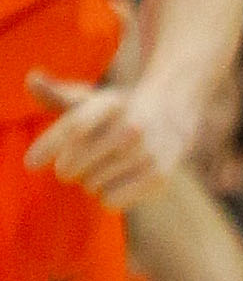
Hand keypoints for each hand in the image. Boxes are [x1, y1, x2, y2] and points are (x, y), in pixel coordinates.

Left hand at [27, 73, 192, 209]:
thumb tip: (32, 80)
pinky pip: (110, 201)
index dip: (48, 146)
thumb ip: (56, 94)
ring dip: (90, 181)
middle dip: (67, 169)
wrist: (173, 117)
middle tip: (75, 165)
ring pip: (91, 186)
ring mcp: (146, 154)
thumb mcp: (90, 99)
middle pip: (74, 166)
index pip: (75, 127)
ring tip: (105, 168)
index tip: (30, 165)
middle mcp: (130, 128)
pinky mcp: (159, 177)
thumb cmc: (118, 111)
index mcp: (109, 104)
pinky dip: (107, 196)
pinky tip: (118, 181)